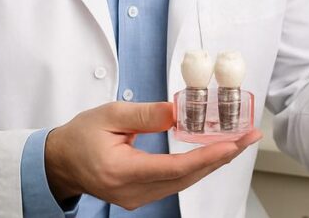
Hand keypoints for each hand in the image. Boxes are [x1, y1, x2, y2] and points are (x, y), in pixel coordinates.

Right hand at [44, 101, 260, 209]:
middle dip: (221, 157)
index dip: (206, 157)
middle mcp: (131, 192)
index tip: (231, 145)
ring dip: (213, 162)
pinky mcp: (141, 195)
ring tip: (239, 142)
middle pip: (186, 178)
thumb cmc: (80, 136)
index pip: (173, 168)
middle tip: (248, 138)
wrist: (60, 162)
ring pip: (184, 182)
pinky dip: (198, 167)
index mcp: (121, 171)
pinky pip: (176, 183)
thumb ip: (145, 114)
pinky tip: (214, 153)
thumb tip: (178, 111)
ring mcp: (137, 198)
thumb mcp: (110, 114)